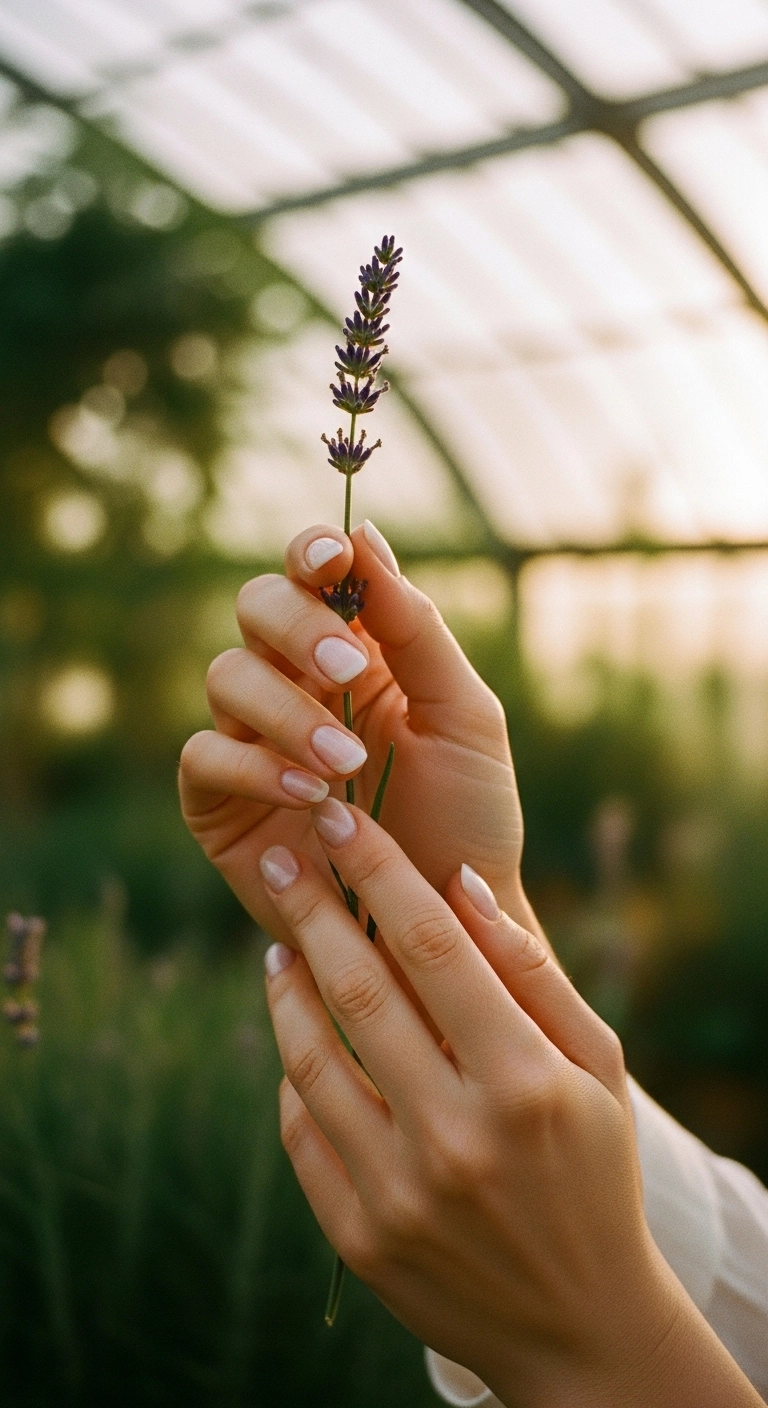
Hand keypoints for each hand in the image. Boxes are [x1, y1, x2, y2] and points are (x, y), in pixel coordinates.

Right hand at [179, 521, 536, 948]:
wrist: (449, 922)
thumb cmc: (467, 816)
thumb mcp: (463, 716)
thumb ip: (416, 629)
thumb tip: (366, 534)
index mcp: (355, 652)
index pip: (310, 576)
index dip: (310, 553)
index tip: (334, 559)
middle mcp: (295, 684)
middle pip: (253, 608)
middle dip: (294, 625)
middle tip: (349, 669)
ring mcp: (252, 742)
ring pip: (225, 677)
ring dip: (287, 709)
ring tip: (345, 762)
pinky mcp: (220, 804)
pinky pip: (204, 756)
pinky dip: (253, 765)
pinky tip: (309, 795)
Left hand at [260, 802, 763, 1407]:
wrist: (579, 1325)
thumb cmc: (593, 1169)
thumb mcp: (596, 1065)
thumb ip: (531, 972)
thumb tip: (460, 881)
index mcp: (524, 1082)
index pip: (431, 946)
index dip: (380, 871)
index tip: (344, 820)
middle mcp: (457, 1136)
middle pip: (359, 991)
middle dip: (312, 908)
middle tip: (283, 856)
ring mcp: (399, 1193)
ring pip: (312, 1059)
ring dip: (286, 986)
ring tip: (278, 941)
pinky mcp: (358, 1238)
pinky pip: (302, 1131)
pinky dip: (292, 1070)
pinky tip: (295, 1031)